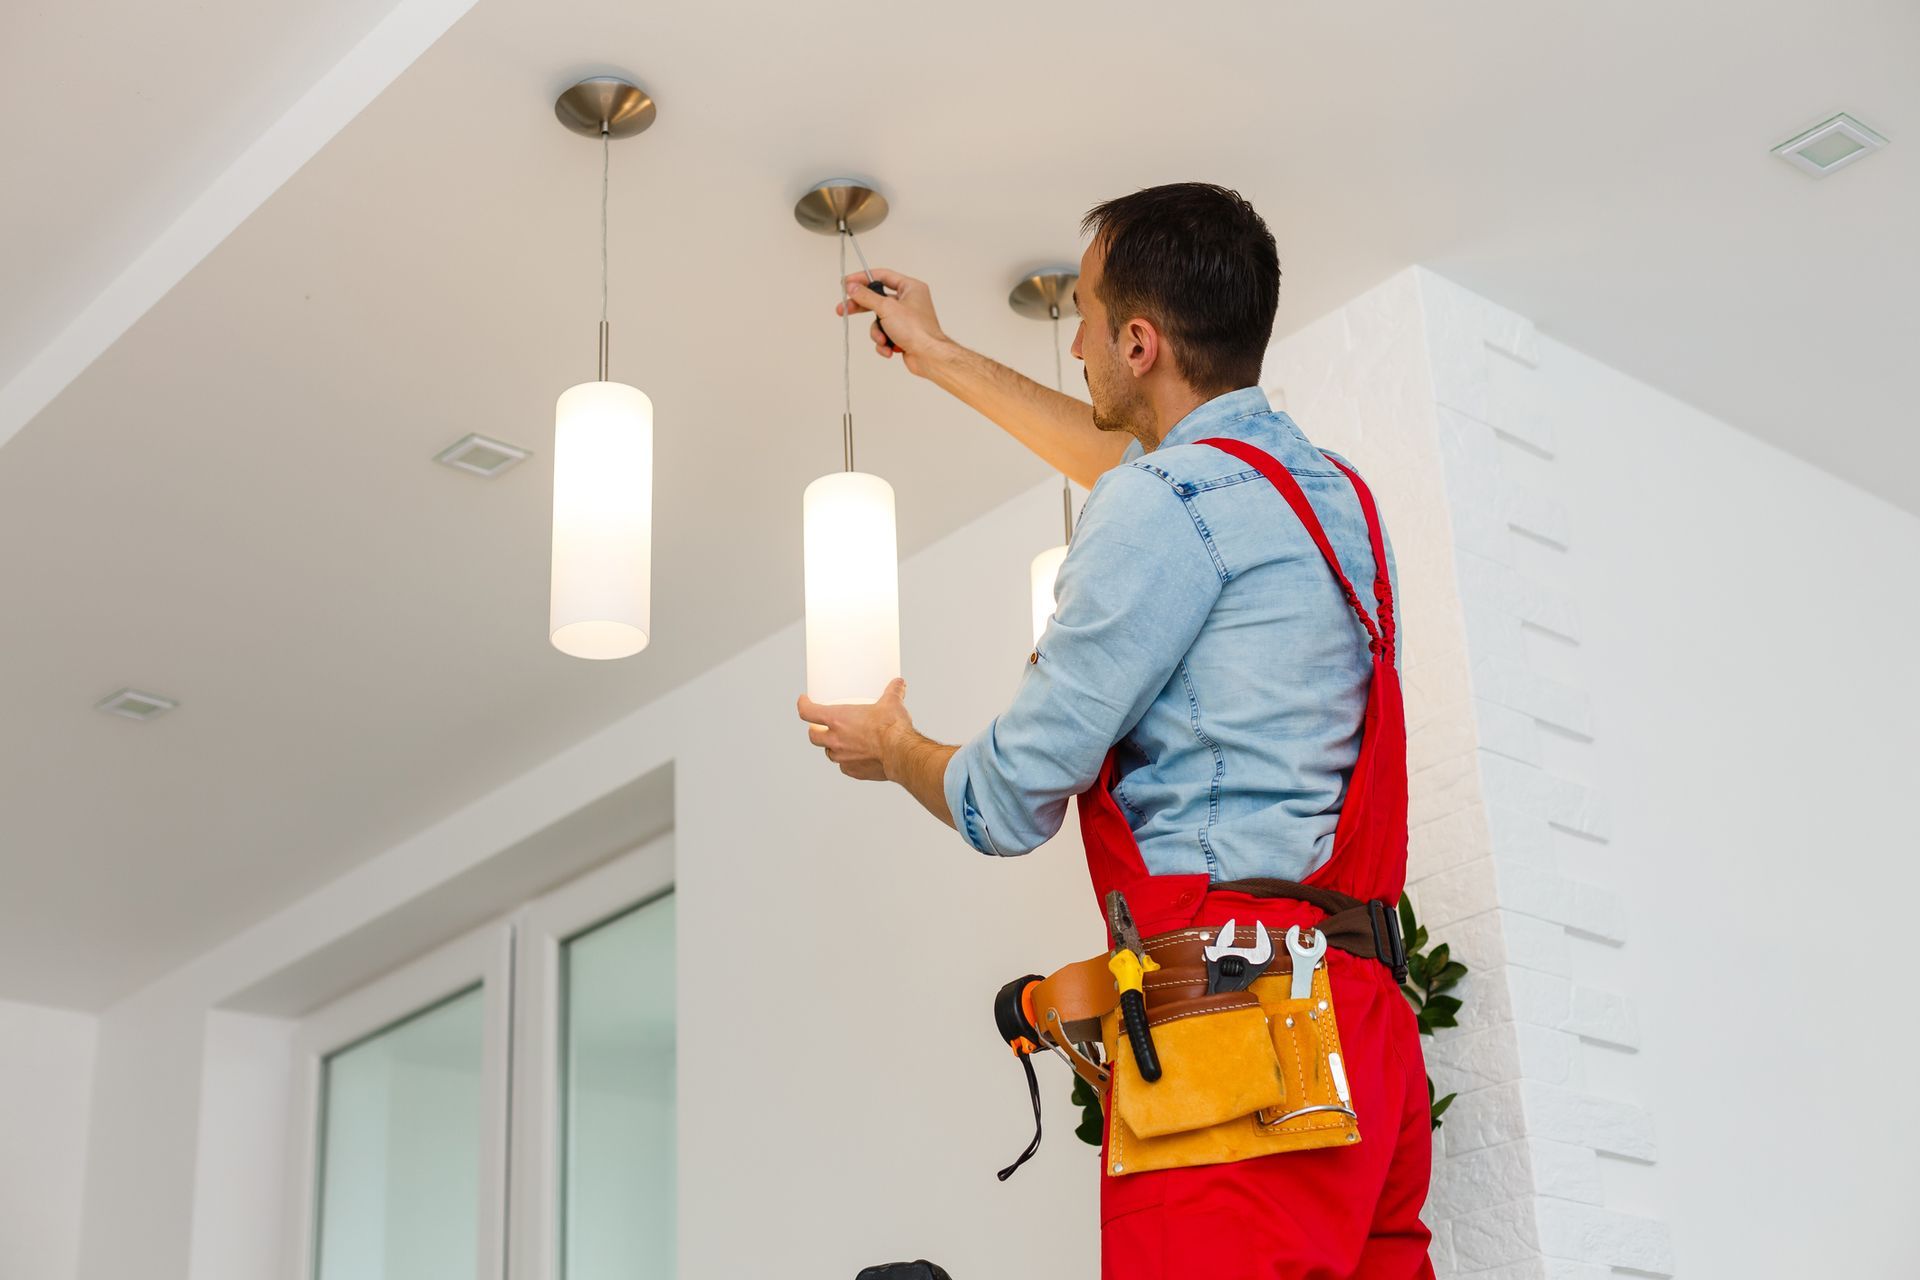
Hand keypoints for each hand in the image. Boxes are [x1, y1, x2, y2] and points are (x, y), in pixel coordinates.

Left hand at [797, 678, 912, 781]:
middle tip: (821, 726)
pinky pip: (845, 766)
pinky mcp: (853, 771)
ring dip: (832, 747)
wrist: (900, 752)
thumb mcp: (891, 702)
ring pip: (829, 753)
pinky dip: (848, 761)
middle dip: (814, 731)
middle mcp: (835, 740)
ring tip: (842, 742)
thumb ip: (893, 691)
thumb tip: (899, 683)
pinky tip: (858, 757)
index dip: (803, 705)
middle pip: (813, 736)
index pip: (808, 712)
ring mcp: (842, 758)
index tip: (804, 701)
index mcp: (838, 720)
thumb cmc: (891, 728)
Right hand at [837, 269, 947, 375]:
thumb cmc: (917, 330)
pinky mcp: (902, 334)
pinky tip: (889, 348)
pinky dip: (884, 343)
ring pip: (879, 321)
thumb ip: (867, 296)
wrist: (928, 357)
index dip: (863, 278)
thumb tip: (853, 287)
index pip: (882, 276)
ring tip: (882, 339)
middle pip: (877, 299)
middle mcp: (909, 301)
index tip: (847, 283)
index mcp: (910, 288)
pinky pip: (884, 334)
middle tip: (843, 309)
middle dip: (861, 308)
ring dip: (877, 332)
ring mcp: (905, 319)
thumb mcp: (887, 308)